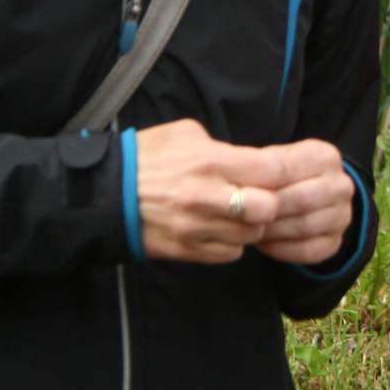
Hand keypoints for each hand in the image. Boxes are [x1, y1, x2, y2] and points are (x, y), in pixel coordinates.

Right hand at [132, 119, 296, 263]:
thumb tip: (255, 160)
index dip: (284, 172)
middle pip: (267, 209)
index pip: (272, 171)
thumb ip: (225, 148)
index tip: (280, 173)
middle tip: (262, 196)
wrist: (104, 193)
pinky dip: (232, 243)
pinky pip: (230, 254)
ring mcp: (196, 228)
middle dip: (271, 203)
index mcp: (210, 161)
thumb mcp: (187, 135)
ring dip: (252, 225)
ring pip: (251, 236)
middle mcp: (206, 197)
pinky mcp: (187, 250)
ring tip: (239, 213)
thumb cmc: (148, 157)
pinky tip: (221, 229)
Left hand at [249, 139, 355, 265]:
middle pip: (301, 200)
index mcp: (325, 156)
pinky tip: (264, 245)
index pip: (288, 170)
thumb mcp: (270, 162)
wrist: (303, 195)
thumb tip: (238, 190)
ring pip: (305, 227)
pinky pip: (309, 251)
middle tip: (240, 217)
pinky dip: (282, 250)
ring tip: (249, 230)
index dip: (260, 185)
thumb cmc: (279, 177)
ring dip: (273, 232)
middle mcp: (342, 184)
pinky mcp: (336, 241)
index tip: (234, 195)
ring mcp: (343, 214)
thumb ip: (258, 170)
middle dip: (267, 211)